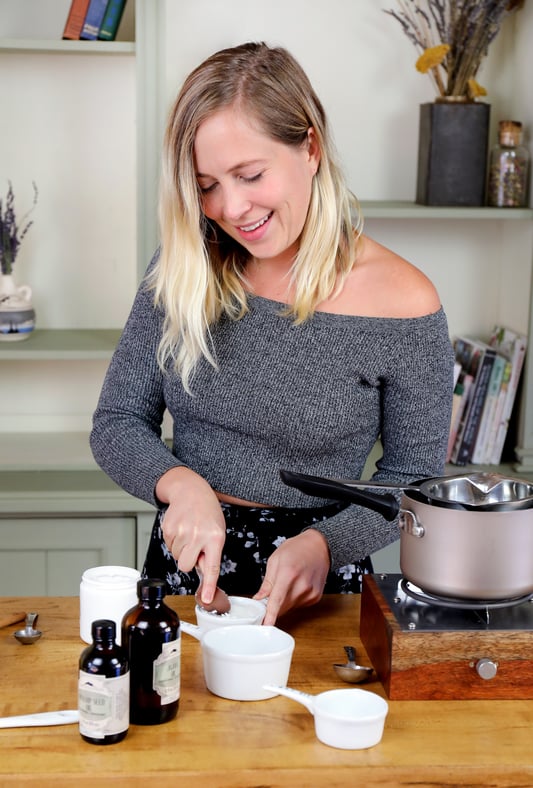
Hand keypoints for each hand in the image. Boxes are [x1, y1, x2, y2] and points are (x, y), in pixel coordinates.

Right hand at [155, 466, 225, 604]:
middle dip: (188, 560)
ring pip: (177, 557)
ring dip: (182, 548)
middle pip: (186, 566)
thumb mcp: (218, 530)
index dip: (208, 585)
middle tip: (194, 546)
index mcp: (216, 538)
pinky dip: (174, 541)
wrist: (191, 491)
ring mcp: (182, 532)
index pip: (212, 567)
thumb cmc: (207, 512)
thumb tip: (202, 572)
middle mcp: (199, 535)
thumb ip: (211, 552)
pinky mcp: (169, 529)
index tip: (206, 599)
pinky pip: (169, 546)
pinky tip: (181, 528)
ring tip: (189, 532)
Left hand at [253, 529, 330, 624]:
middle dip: (273, 605)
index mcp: (288, 573)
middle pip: (282, 607)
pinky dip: (294, 599)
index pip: (276, 601)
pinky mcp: (315, 597)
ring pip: (290, 607)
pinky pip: (299, 605)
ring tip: (288, 583)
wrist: (320, 545)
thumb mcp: (276, 559)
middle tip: (270, 593)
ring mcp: (310, 592)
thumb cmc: (297, 548)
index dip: (270, 616)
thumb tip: (258, 598)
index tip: (265, 626)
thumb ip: (267, 582)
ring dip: (284, 601)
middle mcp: (301, 585)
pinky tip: (297, 585)